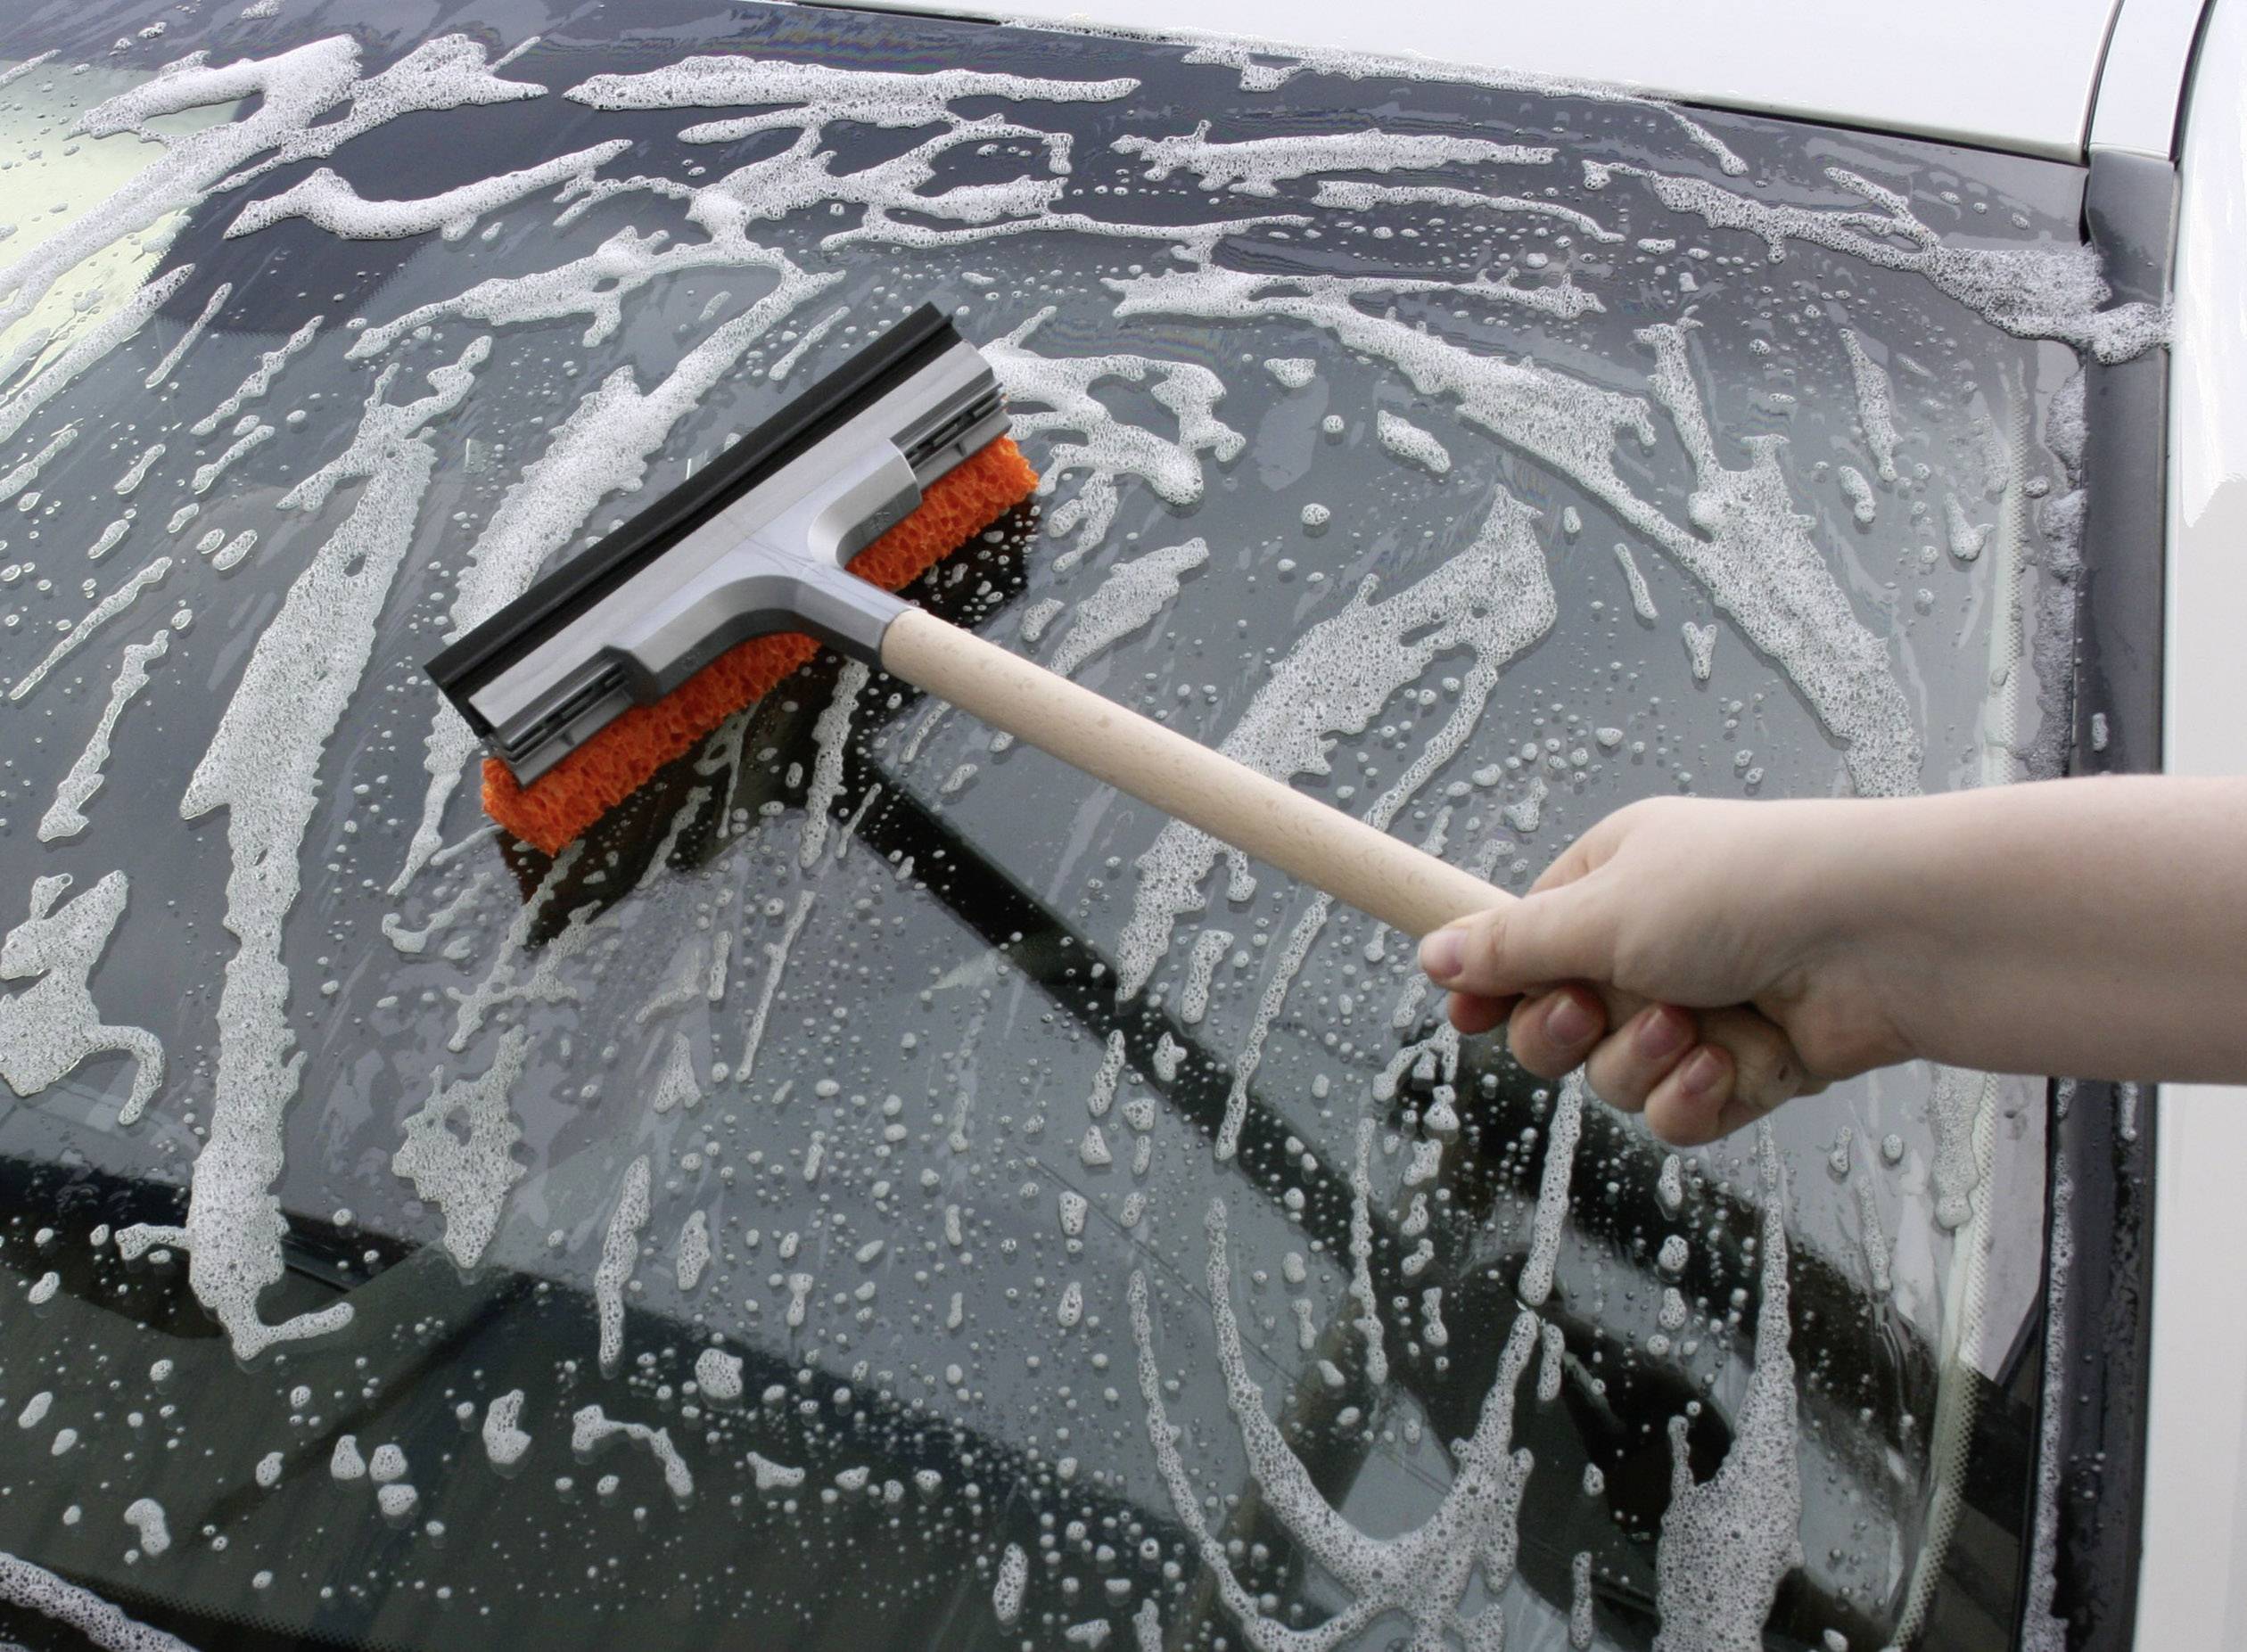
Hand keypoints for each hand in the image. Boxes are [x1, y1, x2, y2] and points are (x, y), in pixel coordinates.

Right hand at [1418, 796, 1917, 1144]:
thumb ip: (1513, 946)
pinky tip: (1730, 1067)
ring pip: (1616, 1075)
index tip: (1465, 1013)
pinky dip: (1698, 1097)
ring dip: (1644, 1061)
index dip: (1493, 983)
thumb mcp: (1604, 910)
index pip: (1523, 942)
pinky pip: (1680, 1111)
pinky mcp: (1746, 1067)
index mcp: (1614, 881)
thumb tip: (1432, 953)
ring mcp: (1701, 1008)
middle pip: (1556, 1022)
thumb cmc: (1749, 891)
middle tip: (1592, 1009)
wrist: (1888, 938)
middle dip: (1568, 1032)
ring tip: (1694, 1028)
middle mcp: (1654, 944)